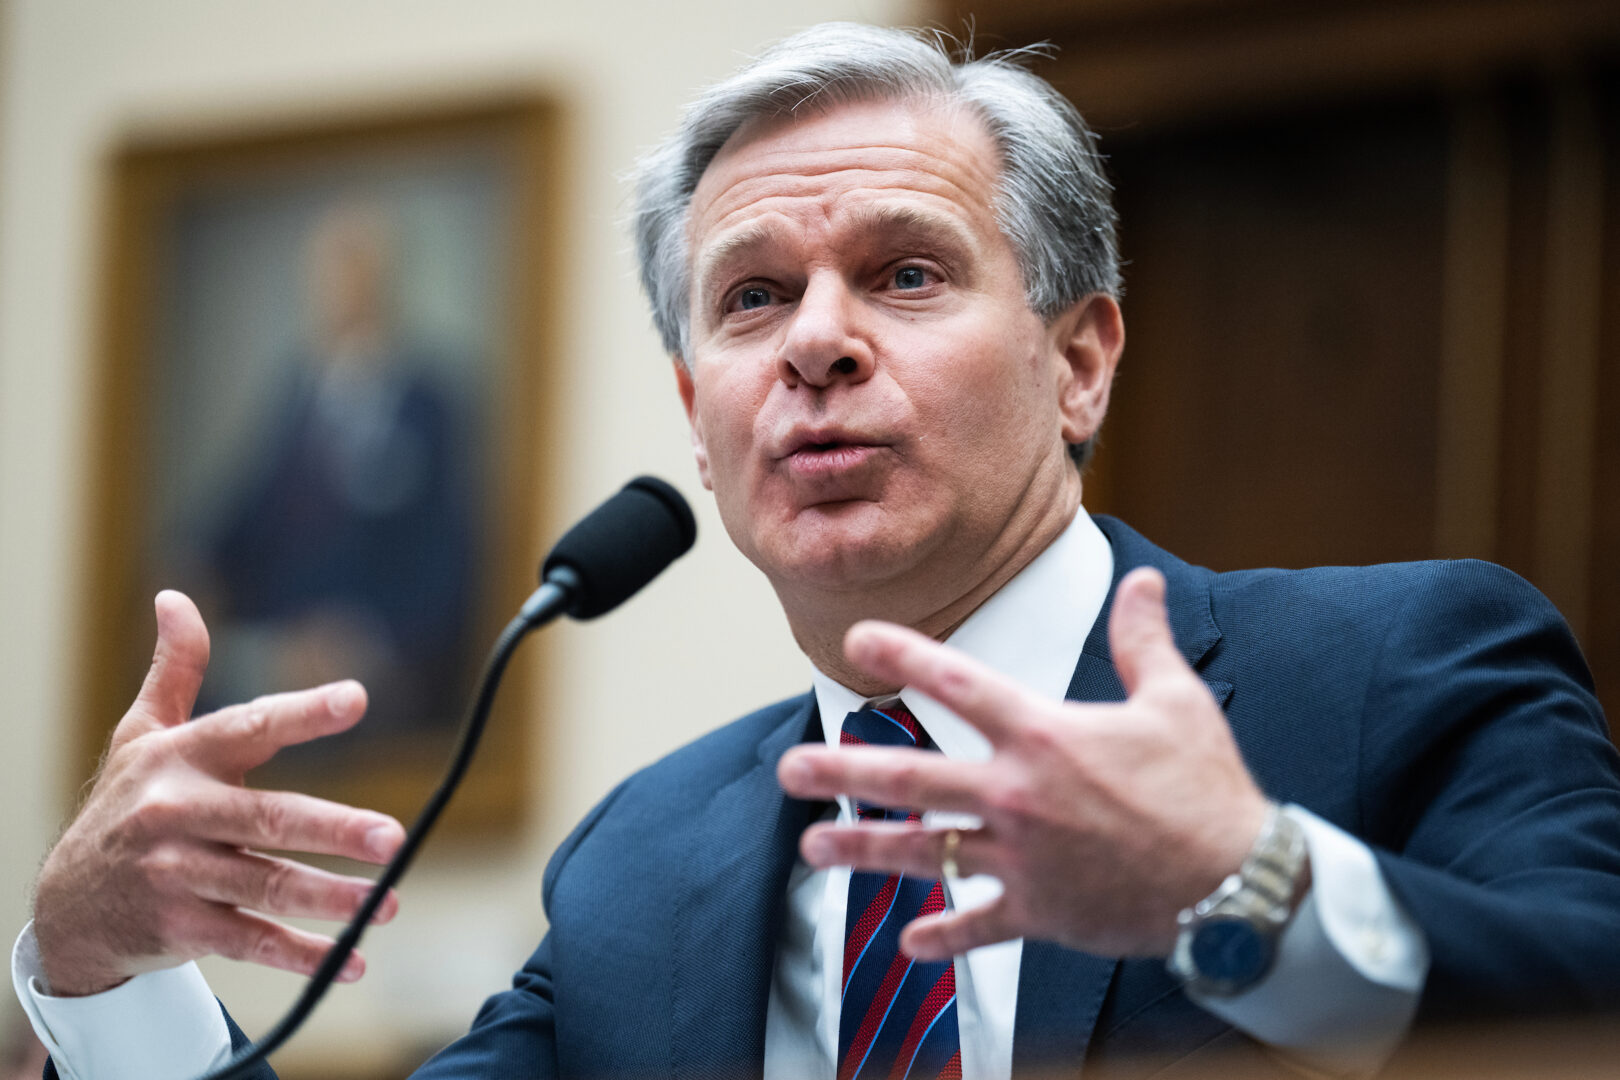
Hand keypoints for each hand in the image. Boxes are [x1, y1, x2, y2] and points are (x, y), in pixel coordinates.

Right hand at [32, 592, 406, 995]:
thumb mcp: (140, 735)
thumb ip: (175, 670)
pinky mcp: (182, 930)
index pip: (248, 727)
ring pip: (264, 887)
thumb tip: (175, 598)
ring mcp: (178, 876)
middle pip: (266, 820)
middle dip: (333, 828)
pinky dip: (300, 955)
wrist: (66, 906)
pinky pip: (249, 941)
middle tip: (392, 837)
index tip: (356, 697)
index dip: (302, 713)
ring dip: (330, 898)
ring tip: (389, 902)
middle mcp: (177, 816)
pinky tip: (352, 962)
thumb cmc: (123, 806)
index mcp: (180, 759)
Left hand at [777, 567, 1267, 960]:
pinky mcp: (1039, 913)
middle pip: (912, 781)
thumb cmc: (1207, 791)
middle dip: (843, 774)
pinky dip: (943, 937)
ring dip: (864, 852)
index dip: (904, 655)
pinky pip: (977, 928)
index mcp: (1045, 737)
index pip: (959, 684)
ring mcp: (1022, 860)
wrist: (1240, 888)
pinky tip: (909, 942)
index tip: (857, 638)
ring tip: (814, 849)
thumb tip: (1143, 579)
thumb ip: (1144, 640)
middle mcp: (1019, 796)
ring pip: (925, 854)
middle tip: (791, 770)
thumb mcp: (1177, 702)